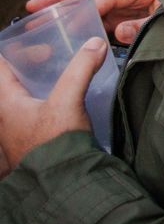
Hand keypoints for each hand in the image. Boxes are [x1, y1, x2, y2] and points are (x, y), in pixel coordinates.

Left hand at [0, 35, 104, 172]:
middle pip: (11, 82)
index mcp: (5, 103)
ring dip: (39, 83)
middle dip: (31, 66)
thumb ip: (81, 69)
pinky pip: (33, 111)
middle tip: (54, 57)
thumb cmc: (54, 142)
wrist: (61, 180)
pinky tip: (66, 99)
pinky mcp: (31, 139)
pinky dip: (45, 99)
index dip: (17, 52)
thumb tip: (94, 43)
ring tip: (62, 75)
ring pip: (22, 97)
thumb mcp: (68, 100)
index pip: (0, 68)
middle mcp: (5, 116)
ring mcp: (16, 129)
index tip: (41, 45)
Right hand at [28, 0, 159, 45]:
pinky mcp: (126, 14)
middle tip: (33, 5)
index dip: (94, 7)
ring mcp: (126, 2)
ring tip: (37, 15)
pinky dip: (81, 20)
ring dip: (66, 8)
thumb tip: (118, 32)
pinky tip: (65, 29)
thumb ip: (146, 26)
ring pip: (91, 2)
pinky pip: (100, 16)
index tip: (75, 20)